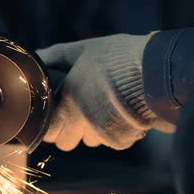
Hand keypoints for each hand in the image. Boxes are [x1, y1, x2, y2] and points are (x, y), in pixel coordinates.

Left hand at [37, 34, 173, 150]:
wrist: (155, 72)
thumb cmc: (117, 58)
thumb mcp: (85, 49)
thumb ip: (59, 55)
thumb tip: (39, 55)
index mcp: (67, 102)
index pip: (48, 131)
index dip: (51, 124)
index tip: (57, 114)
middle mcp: (81, 123)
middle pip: (66, 143)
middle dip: (70, 131)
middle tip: (79, 113)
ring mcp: (101, 134)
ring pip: (89, 141)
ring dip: (92, 130)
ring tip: (104, 109)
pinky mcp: (121, 140)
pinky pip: (111, 141)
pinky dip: (115, 131)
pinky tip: (121, 113)